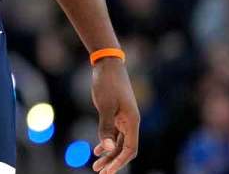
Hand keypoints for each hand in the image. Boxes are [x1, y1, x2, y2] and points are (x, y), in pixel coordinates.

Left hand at [91, 57, 138, 172]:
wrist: (107, 64)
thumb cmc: (107, 83)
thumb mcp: (105, 106)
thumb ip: (106, 128)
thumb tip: (108, 149)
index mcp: (132, 121)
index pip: (130, 149)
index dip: (120, 162)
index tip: (108, 171)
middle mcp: (131, 122)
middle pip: (125, 149)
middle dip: (113, 162)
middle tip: (100, 172)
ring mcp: (124, 118)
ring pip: (119, 142)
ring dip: (109, 154)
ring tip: (96, 165)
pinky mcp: (116, 114)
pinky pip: (114, 134)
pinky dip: (107, 143)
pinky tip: (97, 150)